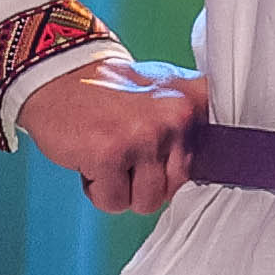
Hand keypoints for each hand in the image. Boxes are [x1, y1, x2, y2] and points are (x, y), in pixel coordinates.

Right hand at [20, 62, 203, 211]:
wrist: (56, 72)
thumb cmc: (109, 90)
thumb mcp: (164, 90)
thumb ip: (193, 120)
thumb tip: (218, 164)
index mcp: (193, 103)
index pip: (218, 159)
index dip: (187, 171)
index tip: (172, 164)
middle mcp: (175, 117)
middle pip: (175, 189)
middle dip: (146, 183)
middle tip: (124, 153)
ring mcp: (143, 136)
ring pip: (146, 201)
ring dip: (121, 189)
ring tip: (107, 155)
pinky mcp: (109, 154)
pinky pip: (113, 202)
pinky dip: (97, 189)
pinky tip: (89, 158)